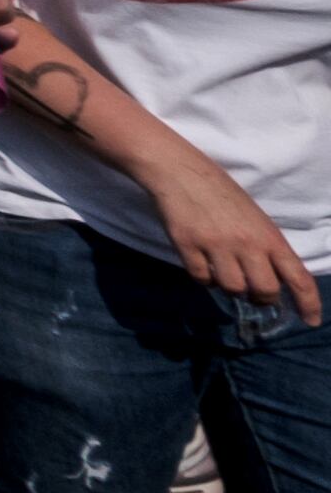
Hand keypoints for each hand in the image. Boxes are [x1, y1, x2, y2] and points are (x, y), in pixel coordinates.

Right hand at [138, 146, 322, 322]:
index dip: (309, 303)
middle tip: (253, 292)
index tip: (312, 321)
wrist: (181, 171)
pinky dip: (204, 277)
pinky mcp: (188, 246)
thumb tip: (272, 280)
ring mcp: (217, 245)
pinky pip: (201, 278)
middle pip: (265, 290)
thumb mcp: (255, 218)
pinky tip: (202, 263)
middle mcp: (247, 243)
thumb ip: (265, 248)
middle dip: (261, 297)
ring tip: (223, 270)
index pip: (298, 277)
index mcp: (269, 235)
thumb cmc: (222, 193)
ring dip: (229, 286)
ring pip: (232, 288)